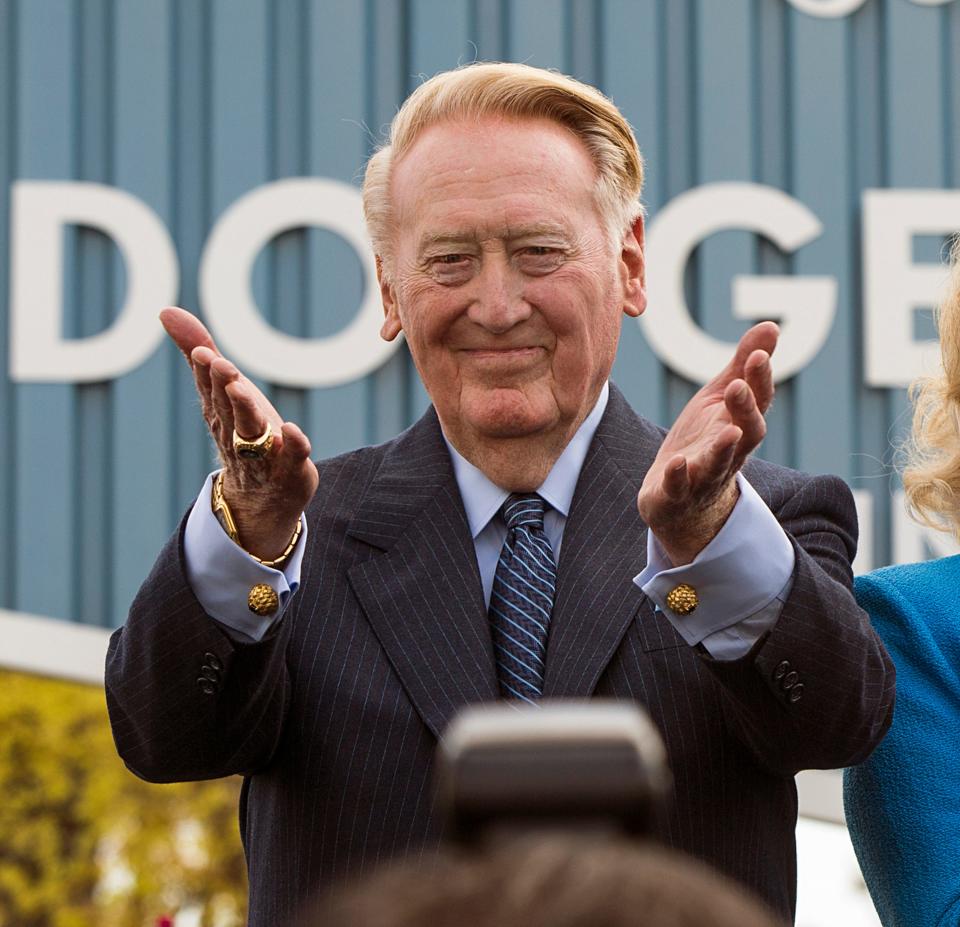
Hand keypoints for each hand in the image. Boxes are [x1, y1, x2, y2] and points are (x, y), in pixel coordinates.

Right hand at [161, 307, 318, 559]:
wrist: (262, 496)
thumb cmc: (244, 432)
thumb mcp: (223, 391)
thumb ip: (199, 352)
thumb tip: (166, 311)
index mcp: (221, 414)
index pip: (210, 391)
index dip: (206, 372)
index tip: (204, 352)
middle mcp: (239, 433)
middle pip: (229, 410)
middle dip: (224, 388)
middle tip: (222, 365)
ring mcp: (265, 454)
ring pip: (253, 432)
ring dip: (248, 412)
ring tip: (244, 390)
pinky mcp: (292, 468)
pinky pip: (292, 457)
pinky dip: (294, 445)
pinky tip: (294, 430)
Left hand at [637, 322, 777, 565]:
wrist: (679, 500)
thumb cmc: (703, 440)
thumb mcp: (719, 399)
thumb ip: (741, 365)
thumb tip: (771, 326)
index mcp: (739, 424)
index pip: (757, 401)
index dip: (759, 379)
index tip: (759, 354)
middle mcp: (729, 452)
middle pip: (747, 433)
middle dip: (745, 410)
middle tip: (738, 386)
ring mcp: (704, 475)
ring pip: (719, 463)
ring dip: (723, 448)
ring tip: (727, 431)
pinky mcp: (677, 494)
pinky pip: (679, 487)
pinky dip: (679, 476)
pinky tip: (676, 462)